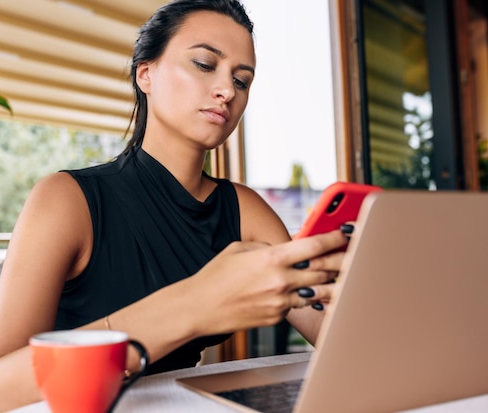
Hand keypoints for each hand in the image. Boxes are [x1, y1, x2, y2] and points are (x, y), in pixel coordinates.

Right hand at [187, 229, 346, 335]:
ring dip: (330, 283)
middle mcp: (280, 280)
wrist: (199, 307)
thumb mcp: (240, 249)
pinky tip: (304, 292)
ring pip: (317, 292)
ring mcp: (280, 302)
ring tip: (342, 277)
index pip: (314, 246)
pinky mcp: (277, 318)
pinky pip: (296, 305)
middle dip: (342, 261)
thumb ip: (267, 247)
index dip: (336, 237)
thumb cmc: (216, 275)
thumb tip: (286, 250)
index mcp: (271, 257)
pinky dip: (301, 297)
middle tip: (355, 256)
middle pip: (324, 270)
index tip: (348, 233)